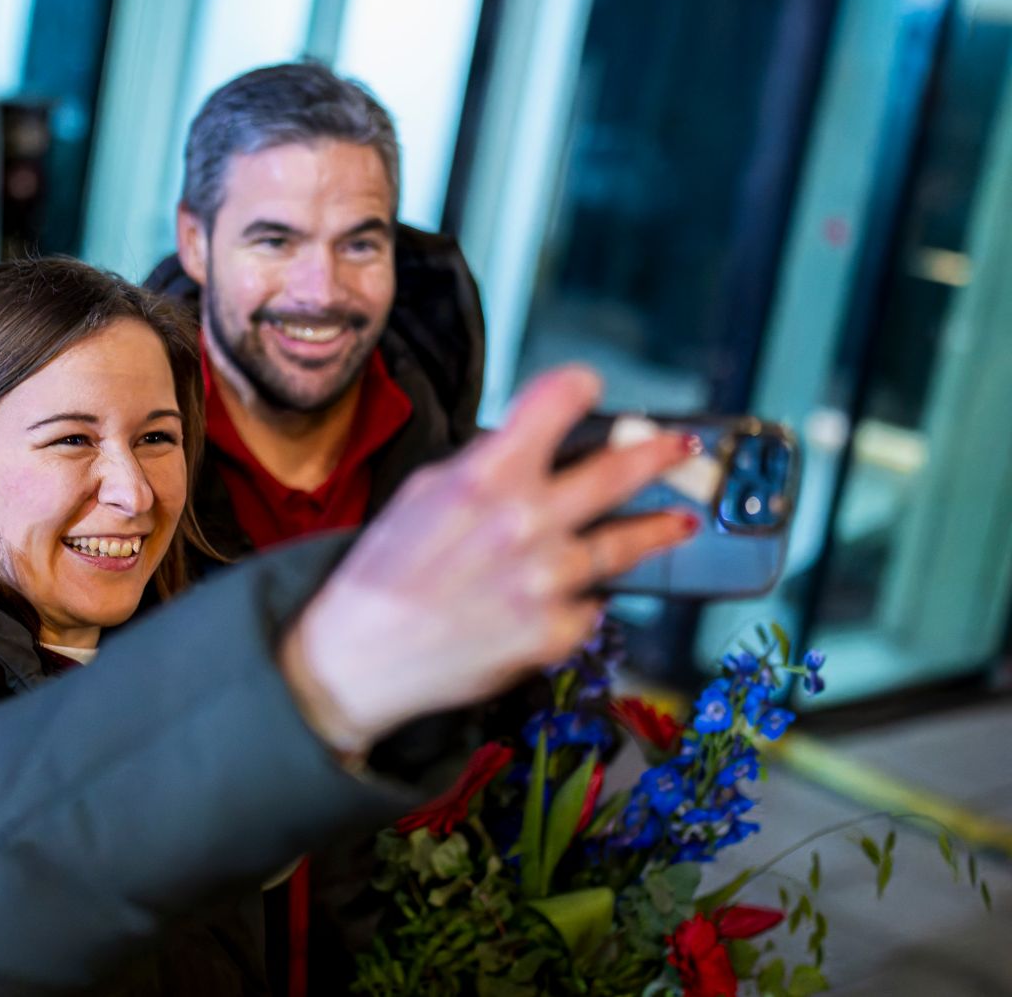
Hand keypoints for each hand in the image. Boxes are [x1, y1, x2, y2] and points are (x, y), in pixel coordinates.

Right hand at [279, 365, 695, 752]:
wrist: (361, 657)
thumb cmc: (381, 574)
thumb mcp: (421, 494)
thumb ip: (480, 468)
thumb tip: (525, 451)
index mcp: (488, 476)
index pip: (556, 403)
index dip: (578, 388)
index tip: (590, 388)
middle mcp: (527, 522)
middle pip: (618, 472)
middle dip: (658, 453)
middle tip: (683, 447)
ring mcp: (548, 580)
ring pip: (626, 544)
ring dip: (661, 529)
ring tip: (682, 523)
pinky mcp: (556, 631)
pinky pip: (589, 605)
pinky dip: (581, 599)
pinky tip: (568, 598)